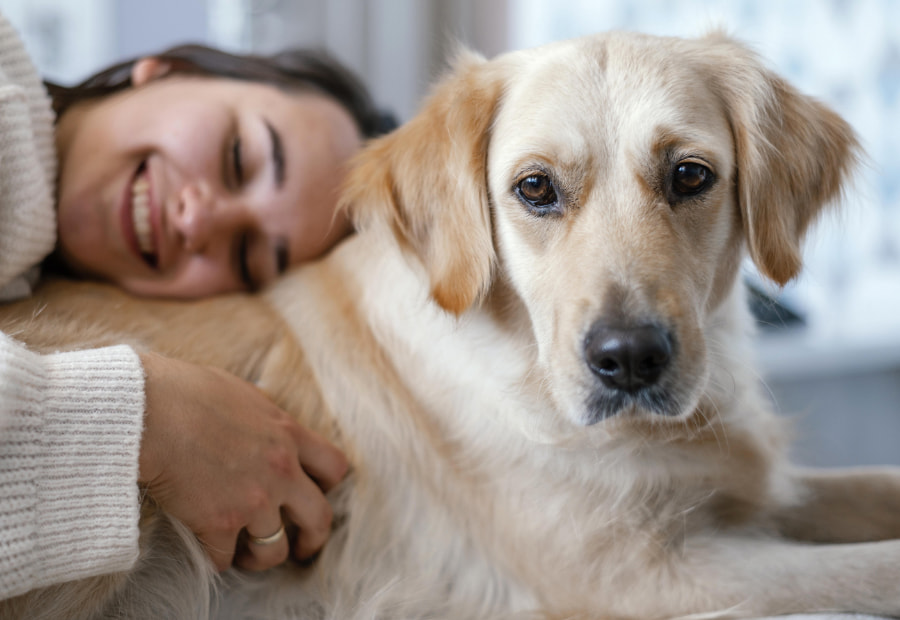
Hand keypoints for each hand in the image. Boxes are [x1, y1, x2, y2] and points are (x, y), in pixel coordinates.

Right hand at [137, 352, 347, 571]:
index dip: (327, 485)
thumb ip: (262, 418)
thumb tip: (262, 424)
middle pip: (319, 517)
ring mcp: (254, 500)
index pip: (334, 466)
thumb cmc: (183, 391)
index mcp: (288, 433)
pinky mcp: (219, 523)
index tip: (313, 494)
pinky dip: (217, 559)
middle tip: (301, 547)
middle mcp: (281, 470)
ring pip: (275, 549)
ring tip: (246, 554)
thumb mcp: (242, 394)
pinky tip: (208, 551)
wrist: (147, 410)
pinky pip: (225, 559)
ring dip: (261, 556)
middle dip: (313, 538)